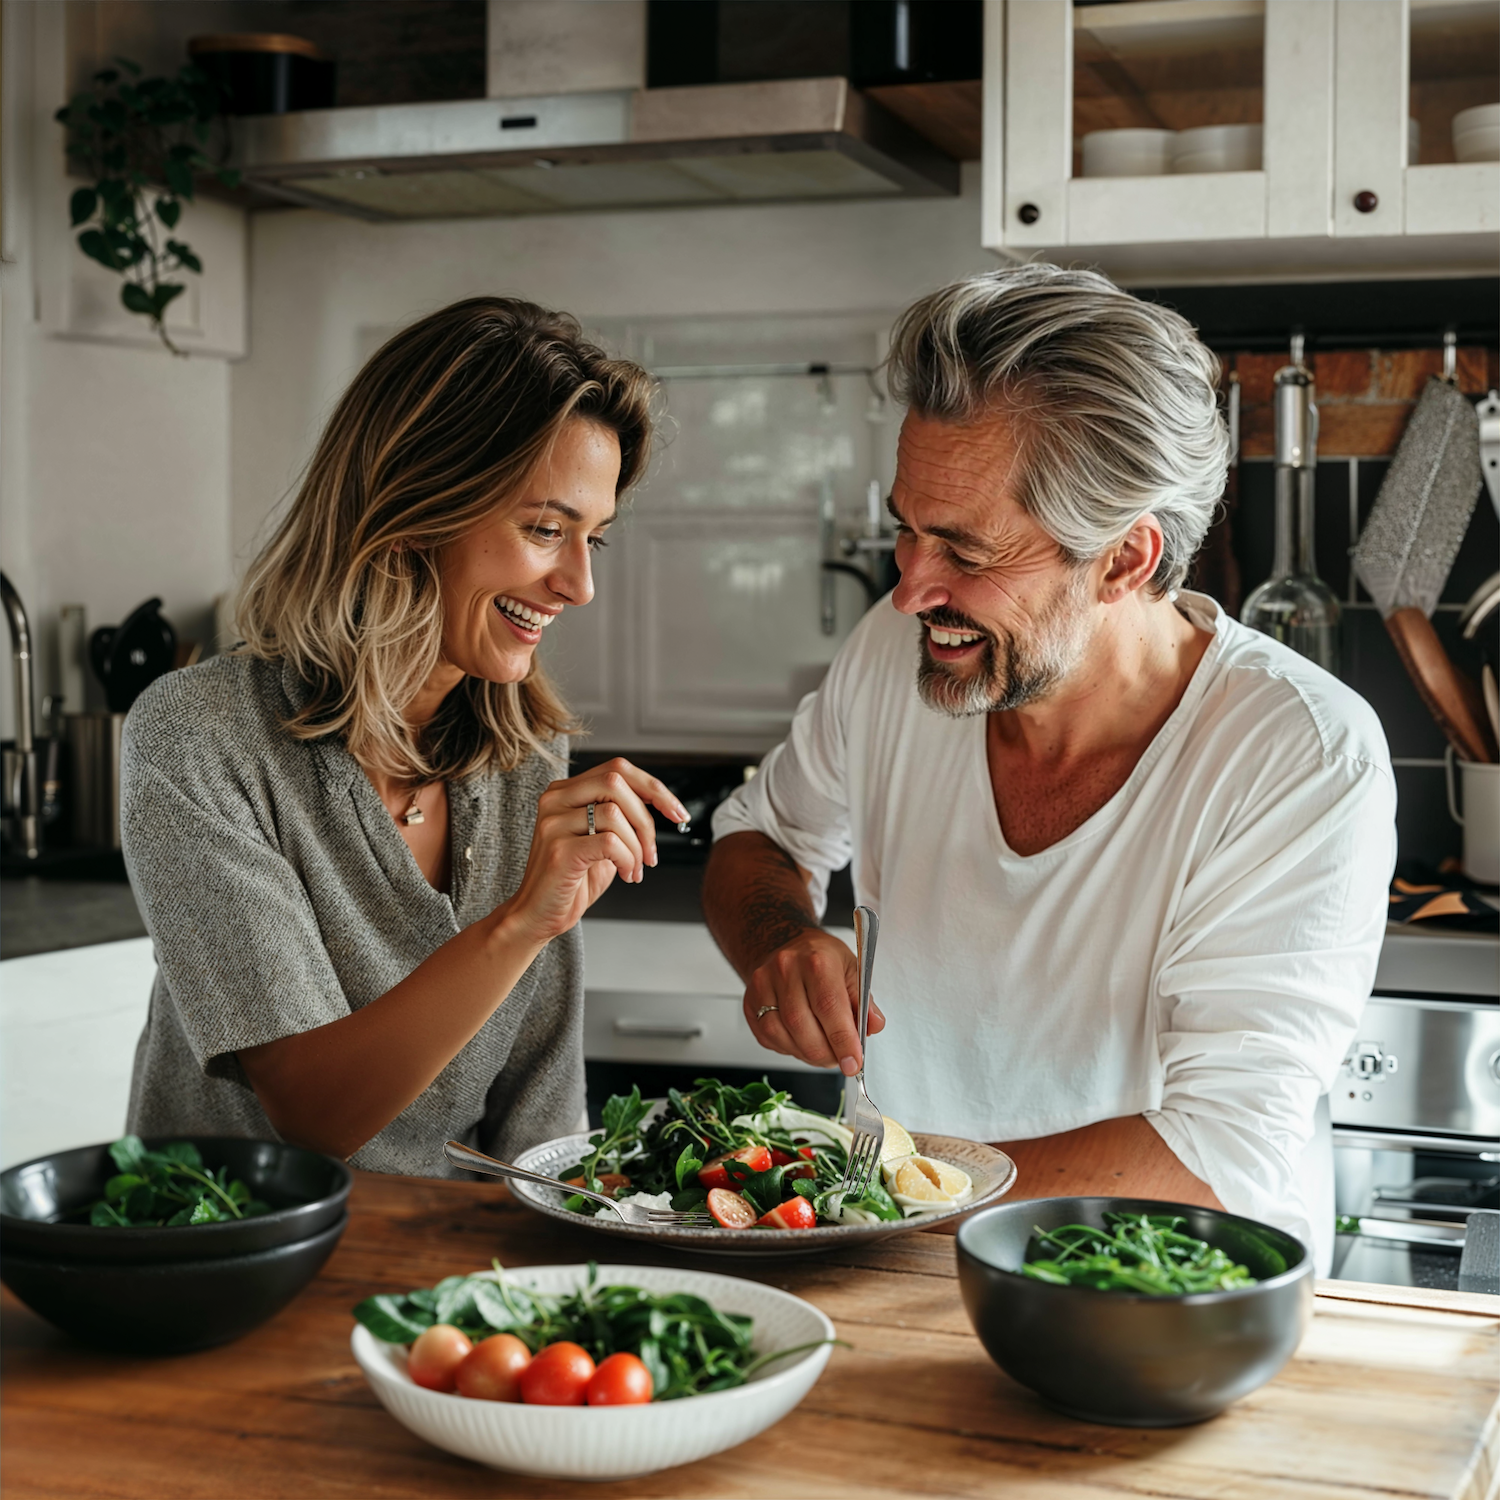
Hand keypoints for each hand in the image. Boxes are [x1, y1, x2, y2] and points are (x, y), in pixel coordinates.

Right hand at [499, 758, 689, 945]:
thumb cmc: (571, 880)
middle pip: (616, 782)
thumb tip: (663, 802)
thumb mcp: (603, 841)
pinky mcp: (559, 849)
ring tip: (635, 869)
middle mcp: (555, 800)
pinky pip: (609, 842)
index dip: (654, 788)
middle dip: (647, 819)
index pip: (617, 769)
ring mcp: (554, 823)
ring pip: (615, 814)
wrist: (538, 915)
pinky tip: (626, 874)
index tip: (678, 812)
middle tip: (652, 852)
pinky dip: (627, 859)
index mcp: (565, 792)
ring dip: (637, 847)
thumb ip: (623, 818)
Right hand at [743, 928, 886, 1075]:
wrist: (787, 945)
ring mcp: (763, 985)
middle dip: (825, 1053)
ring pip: (782, 1034)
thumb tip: (872, 1026)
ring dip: (806, 1054)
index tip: (853, 1062)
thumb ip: (864, 1002)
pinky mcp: (750, 1001)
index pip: (830, 1006)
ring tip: (822, 1051)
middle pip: (802, 1025)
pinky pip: (767, 1037)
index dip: (842, 1040)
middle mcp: (786, 970)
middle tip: (839, 1059)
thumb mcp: (853, 970)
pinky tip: (801, 1041)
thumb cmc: (821, 959)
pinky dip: (788, 1048)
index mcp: (817, 960)